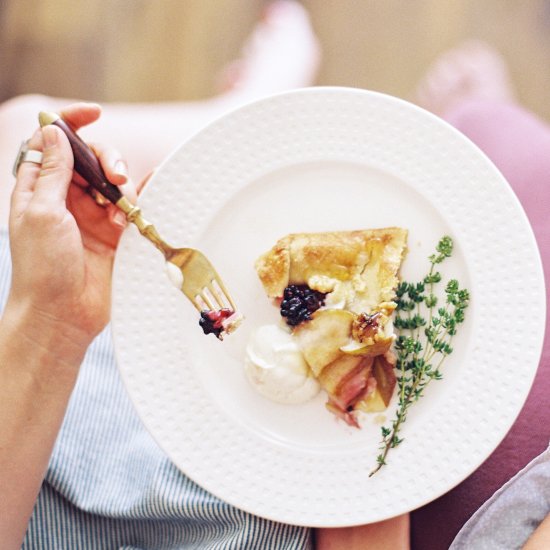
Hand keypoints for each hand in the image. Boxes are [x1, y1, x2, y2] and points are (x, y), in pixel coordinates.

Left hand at [7, 103, 137, 353]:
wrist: (63, 312)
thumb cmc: (42, 266)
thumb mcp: (41, 212)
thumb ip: (53, 171)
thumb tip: (57, 132)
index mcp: (40, 188)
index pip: (54, 143)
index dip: (71, 122)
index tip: (94, 113)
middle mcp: (68, 198)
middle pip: (92, 158)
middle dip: (107, 160)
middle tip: (116, 179)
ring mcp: (94, 216)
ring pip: (115, 182)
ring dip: (123, 186)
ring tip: (122, 208)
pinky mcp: (116, 234)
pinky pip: (133, 207)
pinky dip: (140, 200)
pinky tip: (142, 201)